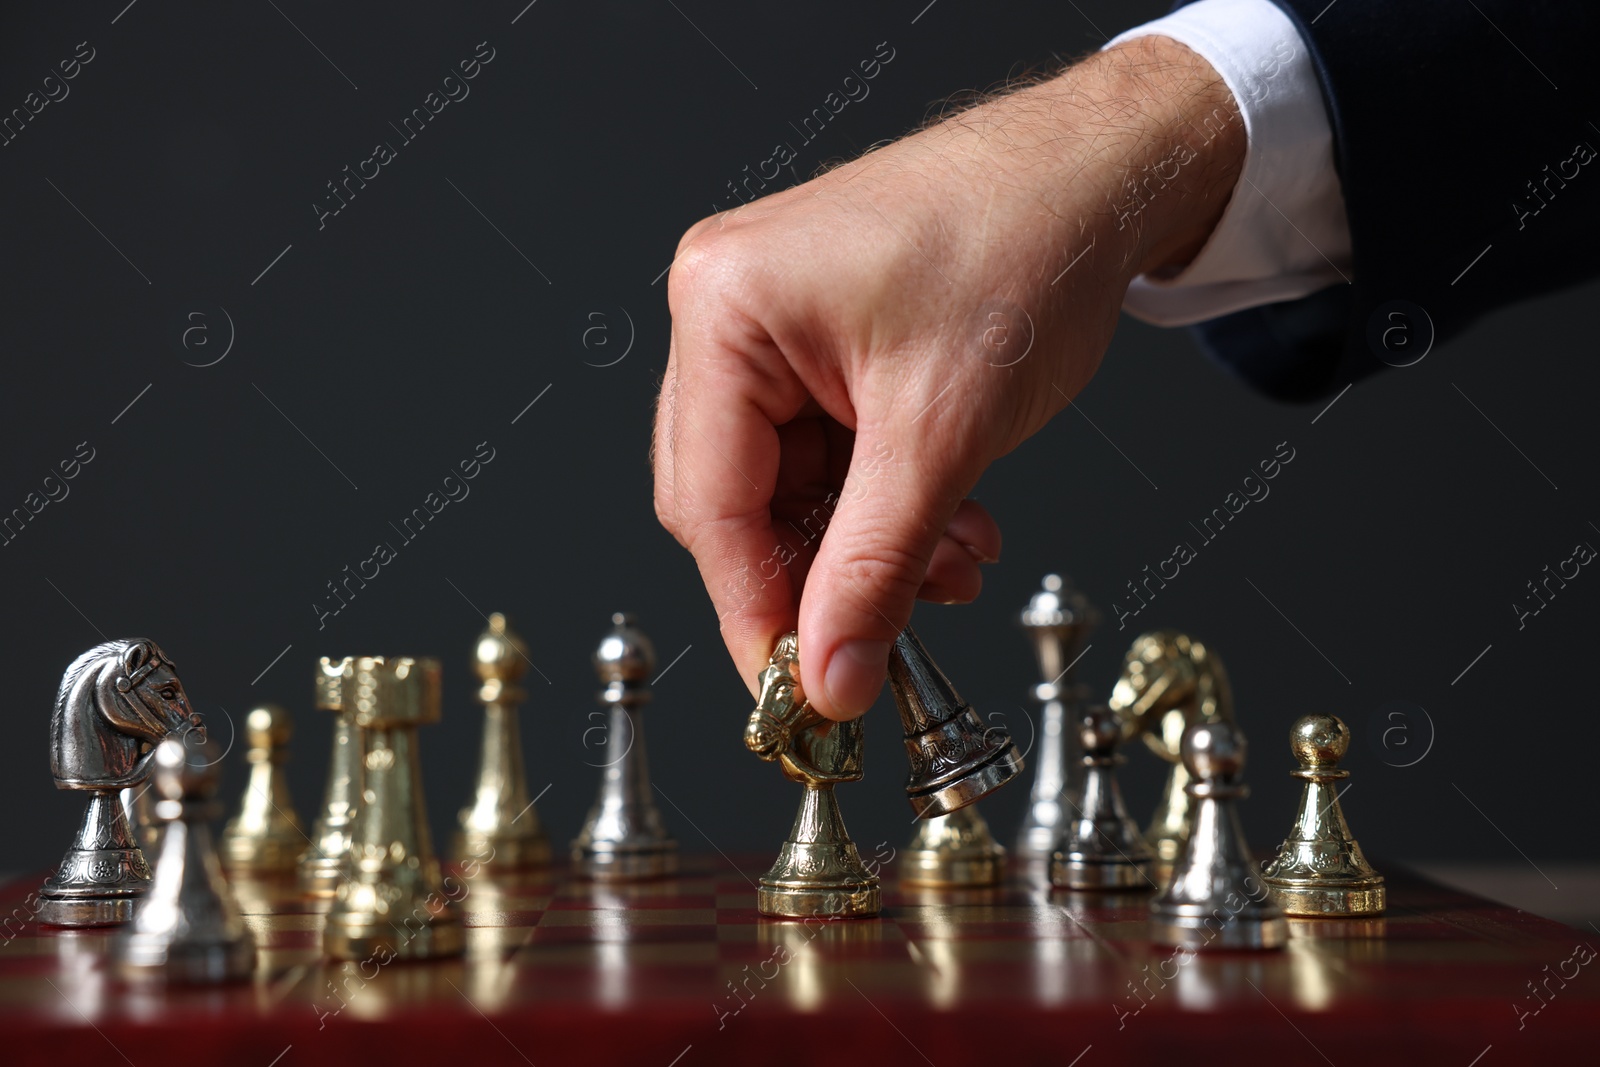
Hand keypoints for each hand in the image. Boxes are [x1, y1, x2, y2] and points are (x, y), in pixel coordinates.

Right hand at [653, 35, 1244, 717]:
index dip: (754, 613)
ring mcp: (770, 322)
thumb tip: (830, 674)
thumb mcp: (944, 432)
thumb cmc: (1025, 241)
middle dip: (818, 577)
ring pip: (789, 487)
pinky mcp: (817, 340)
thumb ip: (877, 567)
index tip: (799, 694)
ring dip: (865, 546)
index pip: (710, 501)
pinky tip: (949, 528)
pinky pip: (826, 455)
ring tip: (951, 570)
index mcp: (727, 308)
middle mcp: (728, 309)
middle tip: (874, 646)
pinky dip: (883, 505)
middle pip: (736, 499)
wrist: (1097, 172)